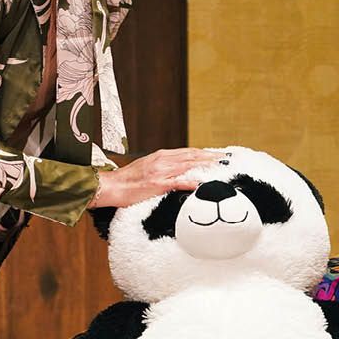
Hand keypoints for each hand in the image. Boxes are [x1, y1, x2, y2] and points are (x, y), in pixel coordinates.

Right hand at [88, 147, 218, 208]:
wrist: (111, 186)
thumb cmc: (127, 181)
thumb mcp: (147, 168)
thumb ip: (163, 167)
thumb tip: (178, 171)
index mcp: (161, 156)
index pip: (188, 152)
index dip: (204, 153)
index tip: (217, 154)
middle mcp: (163, 160)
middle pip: (192, 156)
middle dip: (210, 156)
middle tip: (226, 158)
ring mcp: (161, 172)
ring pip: (188, 165)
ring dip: (206, 165)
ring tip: (221, 166)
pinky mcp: (157, 184)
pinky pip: (177, 182)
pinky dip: (191, 181)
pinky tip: (202, 183)